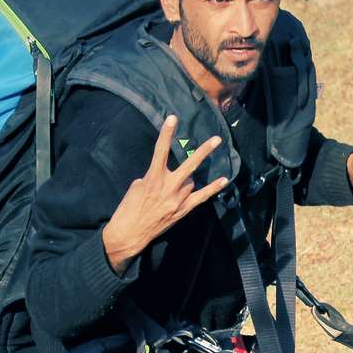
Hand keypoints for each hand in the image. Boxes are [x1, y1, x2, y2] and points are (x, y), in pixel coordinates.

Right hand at [102, 115, 227, 272]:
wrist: (129, 234)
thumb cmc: (128, 209)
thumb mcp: (136, 186)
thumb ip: (152, 176)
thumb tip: (165, 175)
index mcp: (152, 178)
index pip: (160, 150)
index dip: (166, 133)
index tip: (173, 118)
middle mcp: (168, 187)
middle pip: (190, 165)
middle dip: (204, 151)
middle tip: (217, 139)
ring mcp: (177, 199)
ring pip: (191, 181)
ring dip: (185, 179)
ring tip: (171, 189)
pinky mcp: (182, 210)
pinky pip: (201, 197)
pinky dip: (212, 189)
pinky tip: (224, 180)